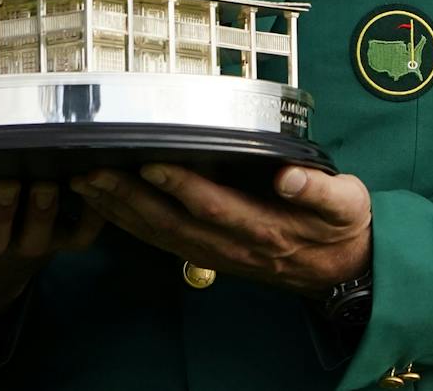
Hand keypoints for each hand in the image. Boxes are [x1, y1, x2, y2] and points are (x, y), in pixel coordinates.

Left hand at [73, 164, 370, 297]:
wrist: (344, 270)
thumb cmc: (343, 227)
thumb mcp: (346, 203)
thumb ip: (319, 189)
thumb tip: (290, 175)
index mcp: (265, 227)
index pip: (214, 205)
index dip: (180, 185)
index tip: (150, 162)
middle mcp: (234, 245)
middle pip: (172, 222)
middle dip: (128, 198)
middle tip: (91, 171)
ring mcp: (219, 254)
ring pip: (160, 235)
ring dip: (120, 211)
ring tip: (86, 184)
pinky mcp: (211, 254)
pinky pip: (164, 241)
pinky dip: (131, 225)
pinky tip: (109, 207)